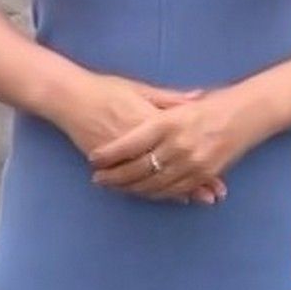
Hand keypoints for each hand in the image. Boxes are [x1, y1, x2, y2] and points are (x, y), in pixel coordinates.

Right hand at [50, 74, 226, 204]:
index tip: (218, 173)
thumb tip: (198, 98)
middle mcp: (142, 142)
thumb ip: (170, 98)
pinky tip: (162, 196)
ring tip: (193, 200)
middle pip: (173, 168)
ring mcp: (125, 156)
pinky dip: (150, 191)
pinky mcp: (111, 164)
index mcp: (153, 121)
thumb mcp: (142, 89)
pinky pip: (134, 183)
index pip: (183, 145)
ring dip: (175, 191)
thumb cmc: (108, 89)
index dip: (201, 161)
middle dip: (193, 183)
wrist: (72, 98)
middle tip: (212, 196)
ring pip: (154, 180)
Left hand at [87, 90, 259, 203]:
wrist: (249, 112)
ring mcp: (191, 162)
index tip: (93, 159)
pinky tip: (142, 192)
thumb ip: (155, 114)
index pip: (130, 143)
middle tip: (98, 179)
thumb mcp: (182, 102)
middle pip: (137, 168)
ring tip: (114, 188)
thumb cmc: (213, 102)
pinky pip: (173, 190)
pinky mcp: (203, 174)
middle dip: (114, 176)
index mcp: (168, 122)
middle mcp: (178, 144)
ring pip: (153, 183)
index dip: (109, 154)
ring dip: (131, 188)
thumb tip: (130, 124)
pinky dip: (155, 193)